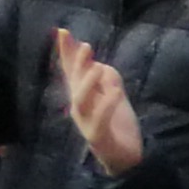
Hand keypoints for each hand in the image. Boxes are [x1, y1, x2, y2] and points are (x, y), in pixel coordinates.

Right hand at [48, 27, 140, 173]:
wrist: (126, 157)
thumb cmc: (117, 123)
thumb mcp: (114, 96)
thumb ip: (109, 80)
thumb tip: (101, 65)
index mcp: (83, 95)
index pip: (72, 70)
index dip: (67, 52)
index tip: (63, 32)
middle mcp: (79, 106)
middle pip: (73, 82)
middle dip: (77, 64)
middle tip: (85, 45)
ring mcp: (86, 122)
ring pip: (80, 101)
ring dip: (88, 83)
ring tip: (98, 67)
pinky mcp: (97, 137)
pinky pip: (99, 121)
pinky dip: (106, 106)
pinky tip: (116, 93)